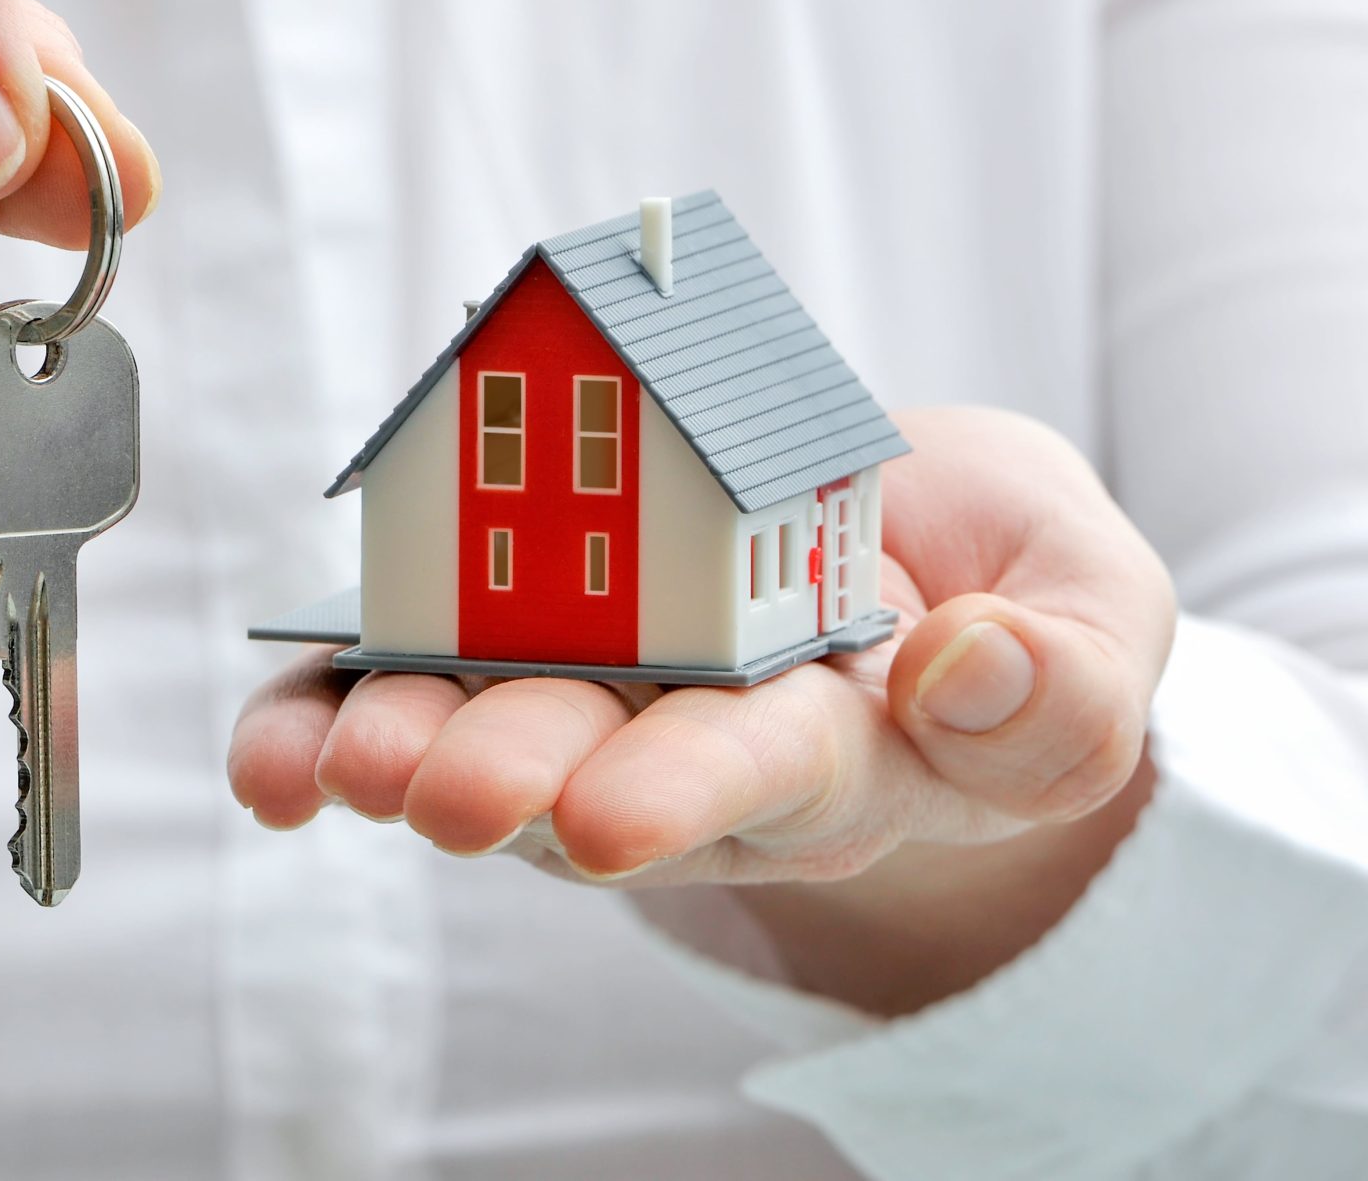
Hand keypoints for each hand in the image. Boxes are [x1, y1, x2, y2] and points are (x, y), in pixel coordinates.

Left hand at [227, 408, 1176, 1010]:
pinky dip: (322, 722)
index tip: (620, 818)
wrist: (908, 550)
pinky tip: (275, 757)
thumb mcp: (1092, 612)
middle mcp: (692, 741)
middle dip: (519, 776)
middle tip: (450, 792)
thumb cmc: (998, 589)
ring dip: (404, 745)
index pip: (766, 770)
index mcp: (844, 740)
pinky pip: (395, 694)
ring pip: (482, 730)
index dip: (690, 790)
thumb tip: (967, 668)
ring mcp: (586, 697)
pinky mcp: (496, 644)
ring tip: (350, 761)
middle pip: (598, 764)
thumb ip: (1065, 675)